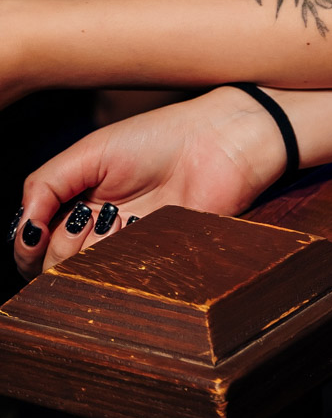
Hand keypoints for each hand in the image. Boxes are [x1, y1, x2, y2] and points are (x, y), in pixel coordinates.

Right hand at [10, 87, 286, 280]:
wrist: (222, 140)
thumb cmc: (160, 137)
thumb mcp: (92, 151)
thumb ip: (47, 184)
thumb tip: (23, 228)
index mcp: (78, 209)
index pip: (35, 249)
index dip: (28, 247)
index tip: (36, 231)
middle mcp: (100, 236)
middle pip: (55, 270)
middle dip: (62, 246)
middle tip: (89, 216)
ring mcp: (130, 252)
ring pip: (87, 279)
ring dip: (93, 252)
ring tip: (118, 218)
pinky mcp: (160, 264)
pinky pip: (127, 280)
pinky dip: (120, 258)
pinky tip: (136, 229)